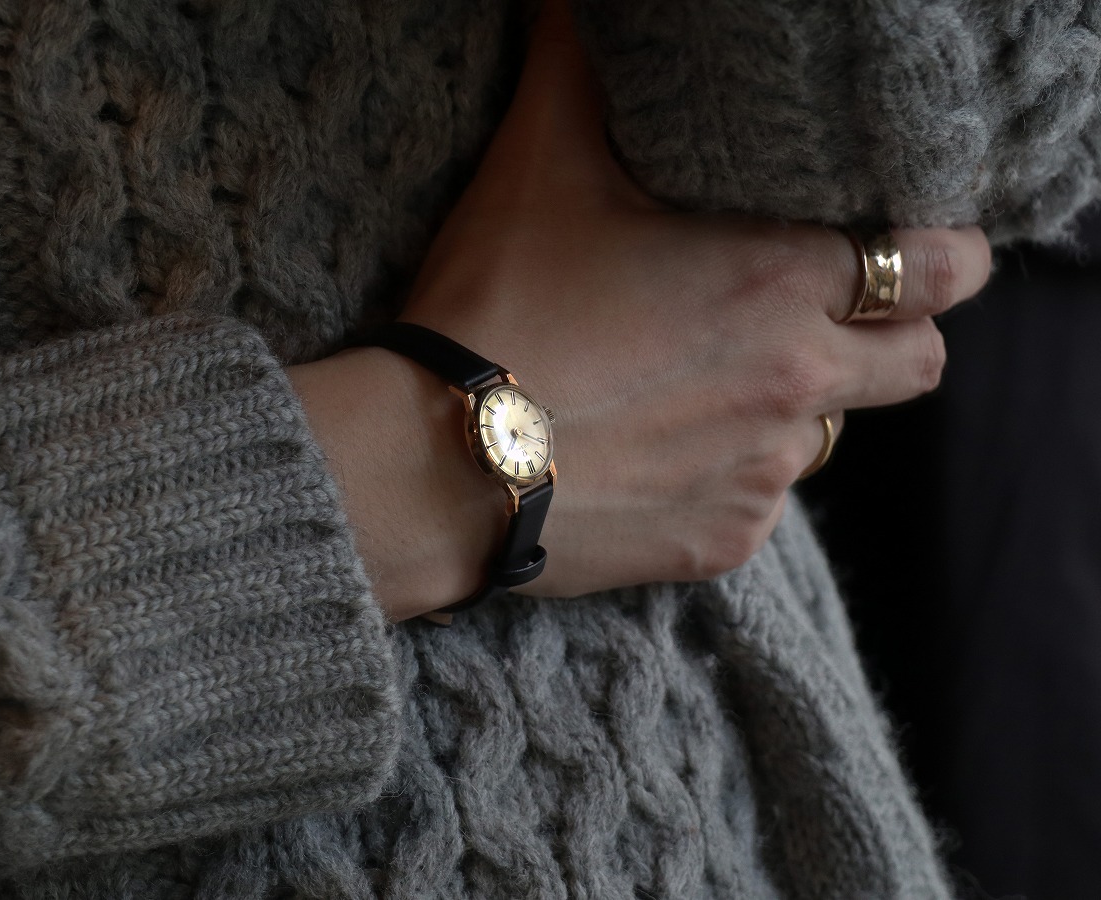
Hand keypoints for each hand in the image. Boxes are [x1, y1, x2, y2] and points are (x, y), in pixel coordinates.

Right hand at [396, 0, 991, 597]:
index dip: (943, 256)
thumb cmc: (497, 310)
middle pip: (919, 364)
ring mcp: (762, 474)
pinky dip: (728, 479)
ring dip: (792, 407)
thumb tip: (574, 4)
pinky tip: (656, 455)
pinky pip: (758, 505)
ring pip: (826, 436)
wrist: (439, 464)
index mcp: (779, 283)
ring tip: (705, 387)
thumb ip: (577, 71)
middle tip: (818, 317)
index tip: (910, 251)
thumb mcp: (538, 166)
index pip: (944, 270)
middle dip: (889, 336)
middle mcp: (796, 385)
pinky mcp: (721, 541)